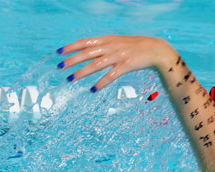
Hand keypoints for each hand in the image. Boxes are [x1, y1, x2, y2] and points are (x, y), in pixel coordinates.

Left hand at [57, 35, 174, 91]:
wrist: (155, 49)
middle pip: (87, 53)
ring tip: (70, 79)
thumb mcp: (119, 42)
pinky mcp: (126, 66)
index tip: (59, 52)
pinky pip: (111, 75)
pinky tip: (93, 89)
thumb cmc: (136, 48)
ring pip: (96, 64)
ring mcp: (118, 56)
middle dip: (72, 60)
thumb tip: (89, 50)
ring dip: (82, 72)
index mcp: (108, 40)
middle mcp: (111, 46)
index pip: (85, 42)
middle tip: (59, 67)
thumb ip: (105, 45)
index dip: (71, 47)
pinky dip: (101, 83)